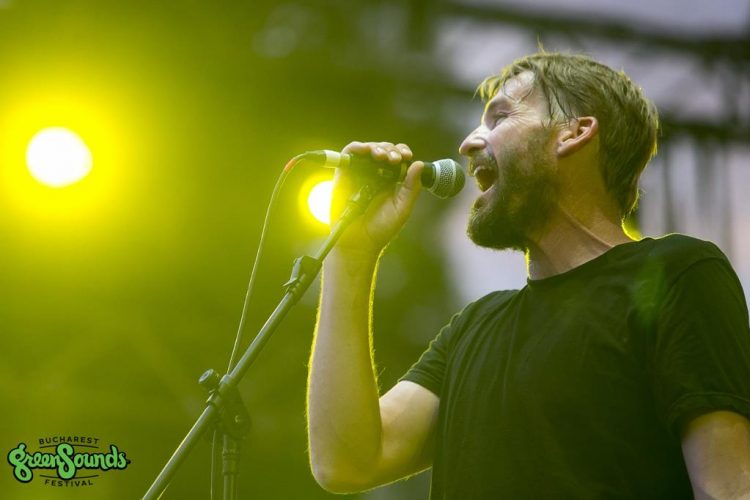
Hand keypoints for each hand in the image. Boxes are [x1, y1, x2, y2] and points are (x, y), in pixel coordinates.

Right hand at [330, 141, 423, 259]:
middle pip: (383, 150)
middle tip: (395, 159)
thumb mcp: (402, 207)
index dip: (402, 151)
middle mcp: (375, 174)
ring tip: (383, 156)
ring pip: (367, 149)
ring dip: (377, 147)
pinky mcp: (344, 175)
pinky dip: (357, 148)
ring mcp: (359, 173)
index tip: (407, 156)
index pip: (397, 157)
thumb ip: (411, 187)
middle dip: (391, 150)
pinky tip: (366, 151)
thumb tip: (419, 164)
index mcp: (390, 180)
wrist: (360, 242)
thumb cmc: (381, 228)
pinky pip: (349, 155)